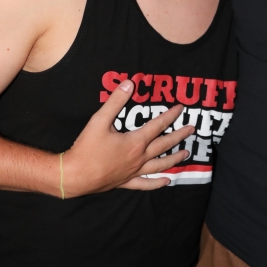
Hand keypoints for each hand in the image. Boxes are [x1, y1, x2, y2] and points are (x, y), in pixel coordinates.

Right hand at [63, 80, 191, 195]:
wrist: (75, 176)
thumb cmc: (86, 149)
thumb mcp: (99, 120)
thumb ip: (115, 101)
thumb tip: (129, 83)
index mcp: (135, 142)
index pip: (158, 125)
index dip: (170, 115)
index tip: (181, 108)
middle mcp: (139, 158)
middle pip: (164, 145)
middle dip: (179, 136)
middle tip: (192, 129)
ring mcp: (134, 171)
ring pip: (159, 165)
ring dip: (174, 159)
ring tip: (186, 154)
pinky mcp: (125, 182)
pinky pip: (145, 183)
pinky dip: (157, 182)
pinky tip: (166, 181)